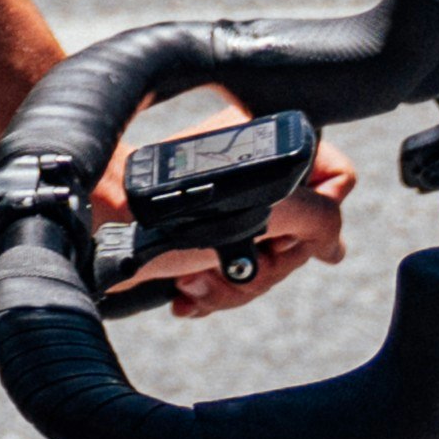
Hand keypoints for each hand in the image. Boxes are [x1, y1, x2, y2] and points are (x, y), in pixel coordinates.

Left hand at [99, 123, 355, 317]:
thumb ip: (320, 220)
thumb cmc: (171, 211)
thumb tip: (336, 247)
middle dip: (266, 265)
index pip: (338, 179)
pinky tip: (187, 294)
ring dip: (231, 286)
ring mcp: (231, 206)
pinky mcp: (204, 236)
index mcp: (272, 144)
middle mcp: (255, 172)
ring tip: (196, 283)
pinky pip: (233, 272)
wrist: (100, 226)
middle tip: (232, 266)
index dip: (317, 219)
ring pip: (267, 261)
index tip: (282, 235)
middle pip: (302, 234)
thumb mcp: (265, 212)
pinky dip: (211, 290)